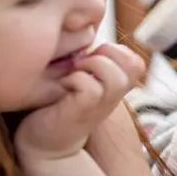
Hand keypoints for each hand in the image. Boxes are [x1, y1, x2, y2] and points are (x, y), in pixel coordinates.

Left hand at [14, 43, 145, 164]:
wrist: (41, 143)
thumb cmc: (53, 106)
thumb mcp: (76, 79)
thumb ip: (88, 61)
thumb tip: (85, 32)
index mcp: (114, 87)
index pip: (135, 61)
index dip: (114, 52)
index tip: (88, 61)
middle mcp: (113, 96)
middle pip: (134, 64)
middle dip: (106, 54)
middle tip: (80, 63)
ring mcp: (101, 105)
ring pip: (116, 75)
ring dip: (92, 66)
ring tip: (72, 73)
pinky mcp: (84, 112)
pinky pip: (91, 87)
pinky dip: (74, 80)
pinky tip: (61, 87)